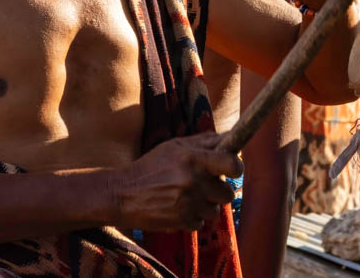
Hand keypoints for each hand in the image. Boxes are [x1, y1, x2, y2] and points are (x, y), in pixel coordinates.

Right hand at [115, 133, 241, 231]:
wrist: (123, 194)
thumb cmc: (151, 166)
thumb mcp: (175, 146)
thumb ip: (204, 142)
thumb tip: (231, 136)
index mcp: (193, 158)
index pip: (232, 164)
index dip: (236, 167)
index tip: (231, 169)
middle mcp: (193, 181)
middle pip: (228, 192)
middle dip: (218, 189)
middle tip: (203, 184)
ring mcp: (188, 204)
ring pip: (215, 210)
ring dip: (205, 205)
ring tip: (186, 196)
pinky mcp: (182, 222)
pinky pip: (201, 223)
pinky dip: (192, 217)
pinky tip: (177, 207)